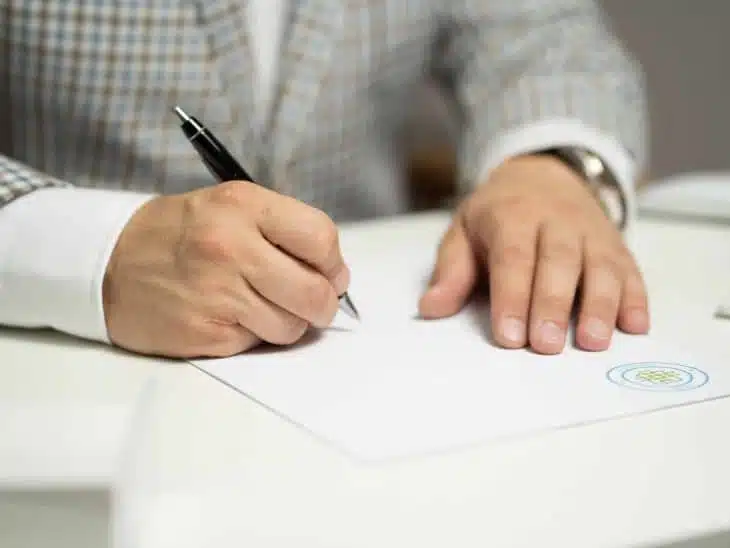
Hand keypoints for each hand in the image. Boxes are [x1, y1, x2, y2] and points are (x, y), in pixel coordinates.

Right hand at [103, 181, 349, 357]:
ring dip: (287, 322)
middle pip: (315, 293)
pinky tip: (230, 316)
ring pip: (292, 327)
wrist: (107, 263)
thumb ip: (283, 231)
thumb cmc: (178, 233)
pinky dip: (253, 335)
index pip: (321, 238)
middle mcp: (231, 248)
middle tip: (310, 301)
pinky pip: (258, 344)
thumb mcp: (230, 206)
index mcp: (243, 207)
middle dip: (322, 304)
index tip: (329, 272)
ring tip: (260, 305)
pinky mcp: (205, 334)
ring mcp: (217, 294)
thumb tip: (333, 273)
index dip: (333, 263)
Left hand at [419, 154, 649, 353]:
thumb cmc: (498, 215)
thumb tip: (430, 308)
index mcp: (512, 216)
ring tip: (593, 342)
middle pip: (558, 261)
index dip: (511, 297)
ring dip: (600, 305)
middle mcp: (556, 221)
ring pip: (599, 265)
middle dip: (552, 304)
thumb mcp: (464, 232)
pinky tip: (635, 327)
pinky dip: (635, 297)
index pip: (512, 258)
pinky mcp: (616, 245)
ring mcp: (590, 232)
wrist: (543, 176)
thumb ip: (451, 272)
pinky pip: (629, 269)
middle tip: (546, 346)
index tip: (509, 336)